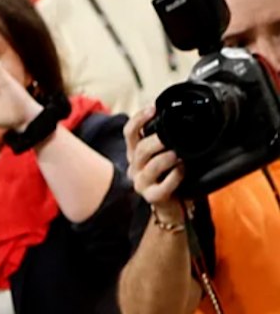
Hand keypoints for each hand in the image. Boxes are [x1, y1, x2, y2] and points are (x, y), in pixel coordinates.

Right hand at [125, 105, 185, 225]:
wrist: (174, 205)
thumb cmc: (172, 175)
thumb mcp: (165, 153)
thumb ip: (168, 138)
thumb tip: (183, 114)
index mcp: (136, 153)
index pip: (130, 133)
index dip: (138, 119)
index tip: (153, 108)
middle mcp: (135, 167)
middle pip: (139, 150)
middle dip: (156, 141)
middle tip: (171, 137)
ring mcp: (142, 183)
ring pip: (150, 167)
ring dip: (165, 159)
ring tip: (178, 154)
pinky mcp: (153, 197)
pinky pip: (163, 187)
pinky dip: (174, 177)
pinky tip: (182, 170)